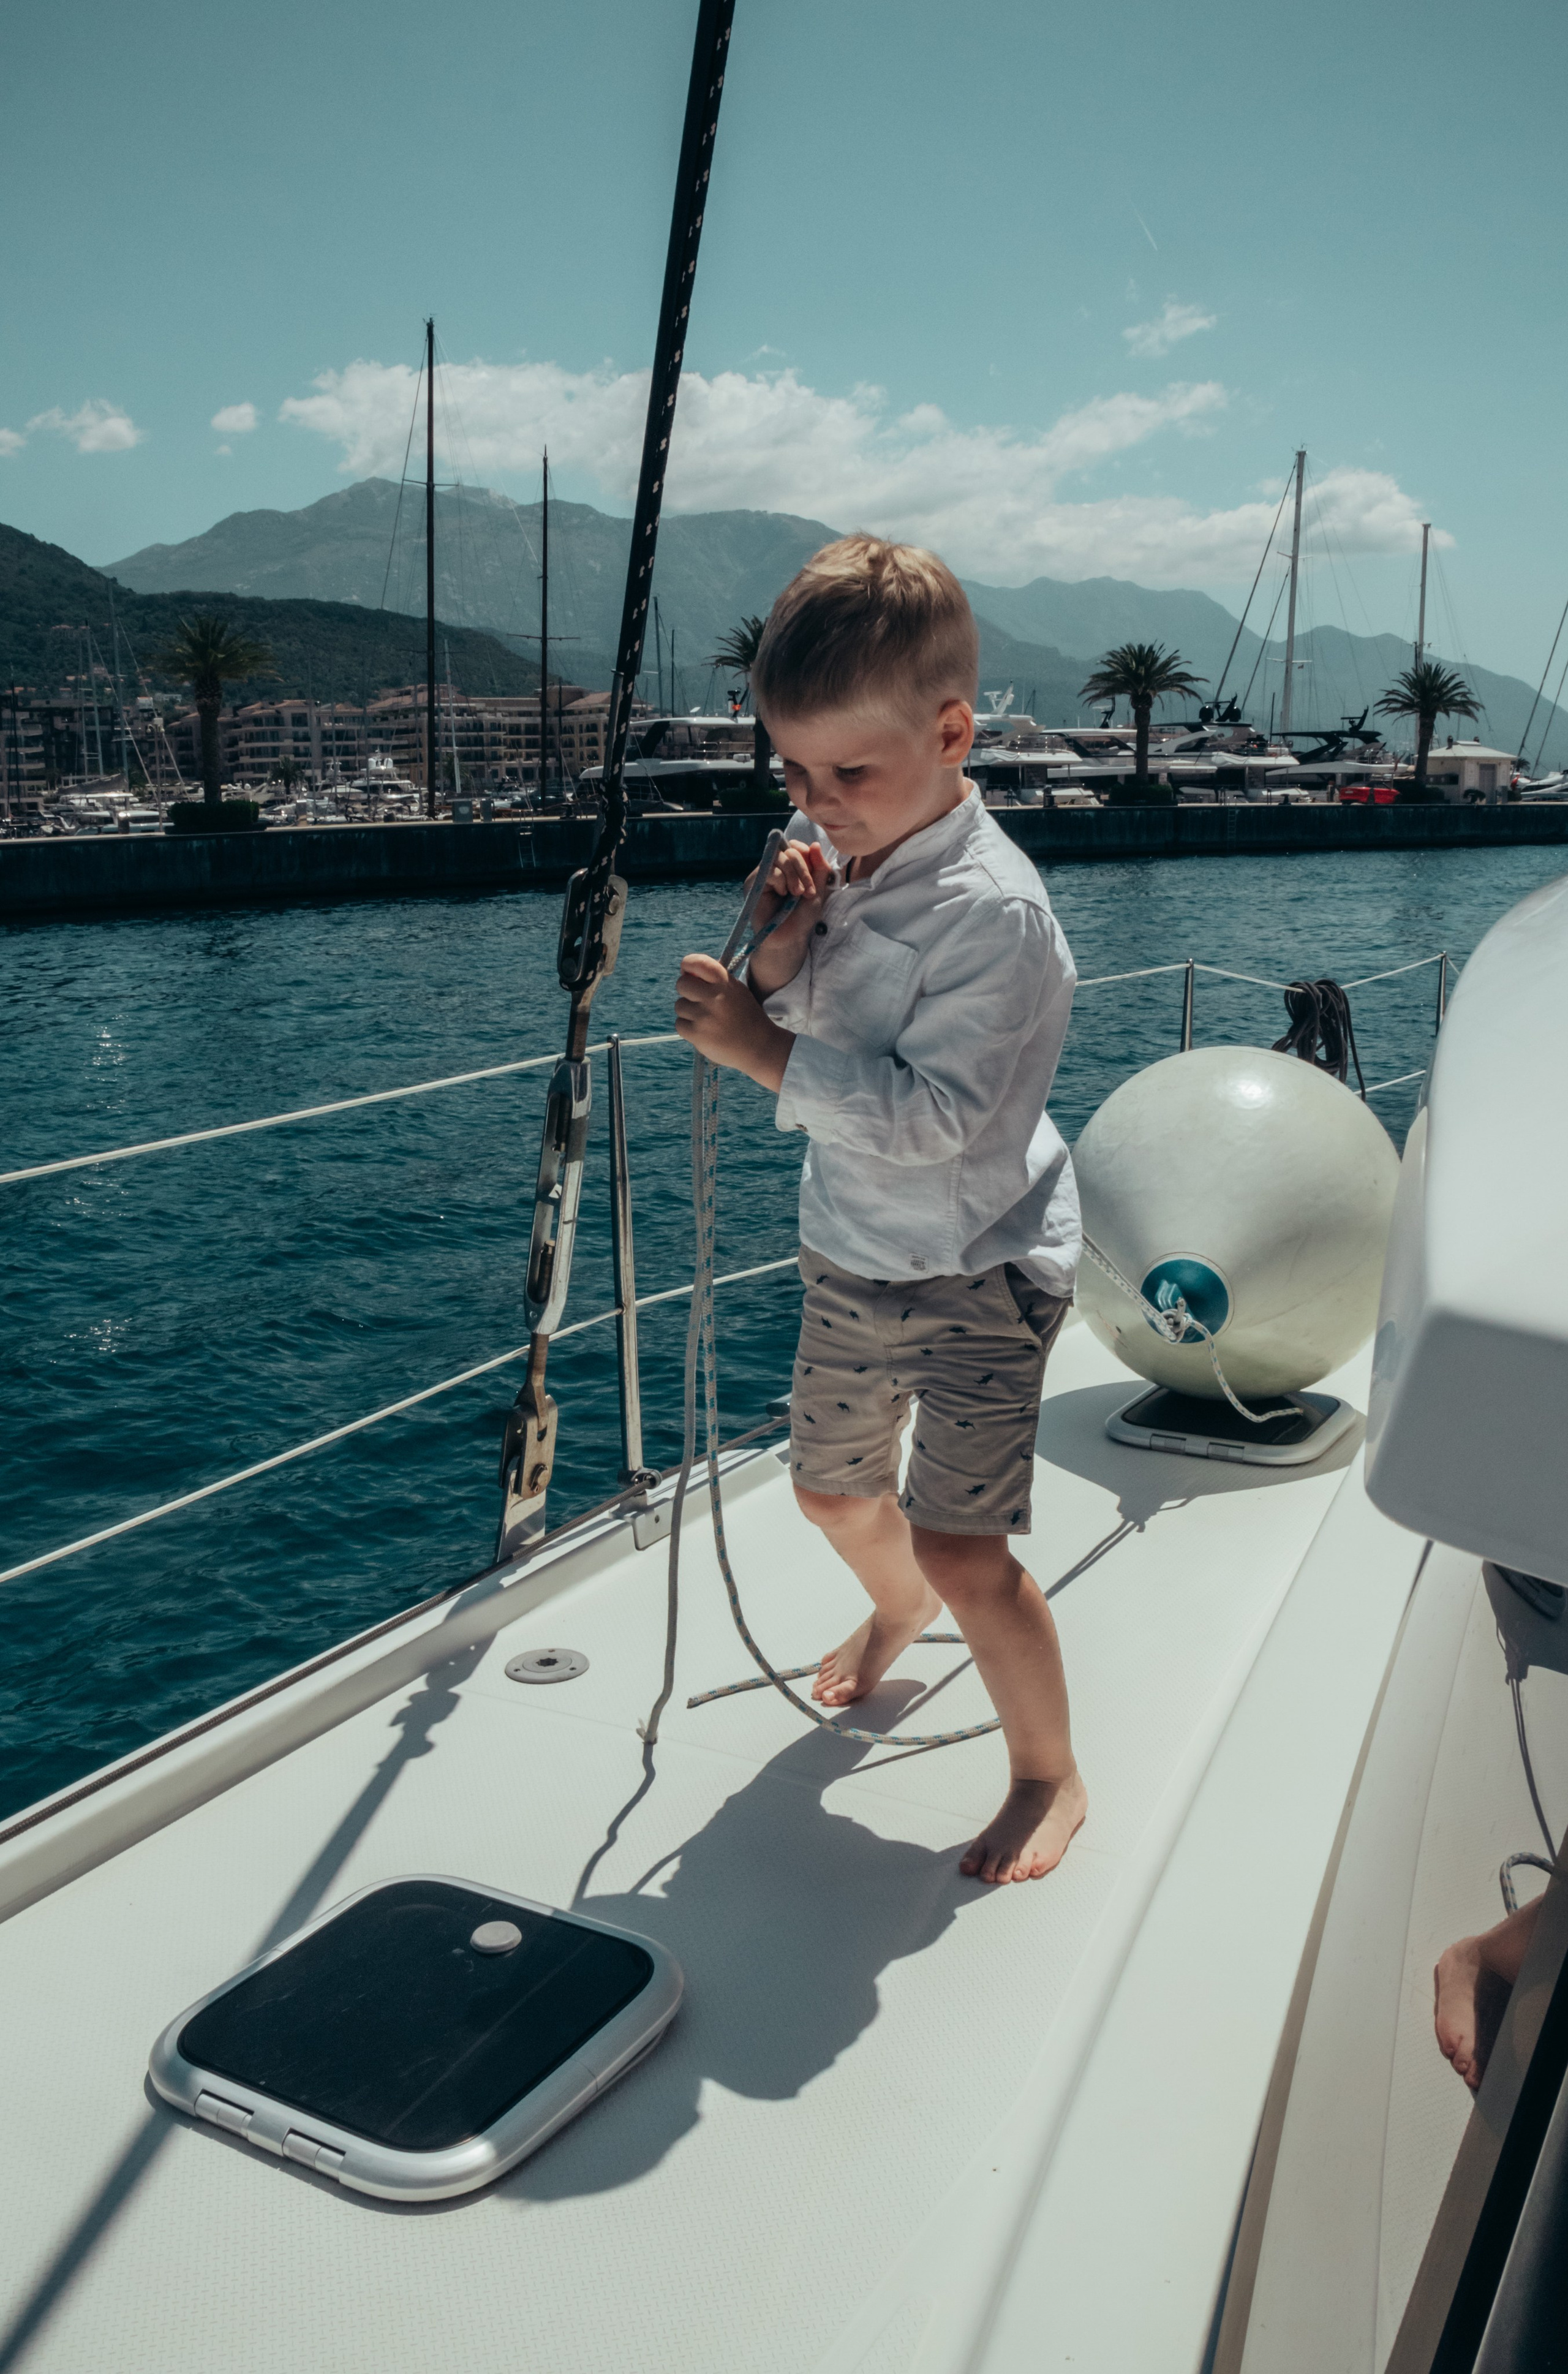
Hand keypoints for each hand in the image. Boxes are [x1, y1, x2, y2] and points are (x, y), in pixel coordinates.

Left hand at [675, 954, 794, 1091]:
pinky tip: (704, 1031)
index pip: (697, 963)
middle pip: (682, 984)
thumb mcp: (736, 991)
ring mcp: (705, 1017)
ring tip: (707, 1020)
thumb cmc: (745, 1016)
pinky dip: (688, 1028)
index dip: (688, 964)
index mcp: (725, 983)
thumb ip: (714, 980)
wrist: (759, 1047)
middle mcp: (715, 997)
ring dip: (688, 1012)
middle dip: (686, 990)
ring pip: (680, 1005)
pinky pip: (680, 1024)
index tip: (688, 971)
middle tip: (699, 1000)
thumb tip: (686, 972)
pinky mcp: (697, 1035)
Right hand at [744, 838, 832, 996]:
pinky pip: (769, 869)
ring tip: (797, 893)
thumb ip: (819, 869)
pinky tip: (782, 894)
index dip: (807, 854)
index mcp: (791, 867)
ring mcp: (764, 873)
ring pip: (780, 856)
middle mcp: (776, 867)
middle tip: (807, 890)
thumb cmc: (801, 918)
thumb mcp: (817, 892)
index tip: (815, 875)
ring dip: (793, 873)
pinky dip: (781, 880)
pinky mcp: (754, 882)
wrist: (786, 939)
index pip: (797, 847)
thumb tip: (816, 844)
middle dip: (803, 868)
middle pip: (789, 849)